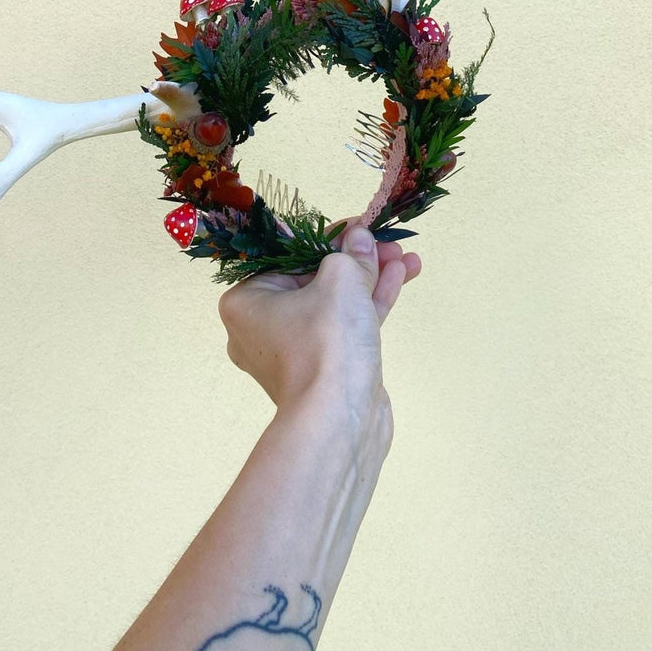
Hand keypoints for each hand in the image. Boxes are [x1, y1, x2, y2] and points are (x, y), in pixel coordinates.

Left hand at [217, 222, 420, 448]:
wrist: (339, 424)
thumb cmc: (325, 343)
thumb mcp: (341, 280)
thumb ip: (352, 254)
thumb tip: (360, 238)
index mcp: (245, 302)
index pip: (288, 256)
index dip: (328, 236)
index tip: (360, 226)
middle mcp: (261, 327)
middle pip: (314, 278)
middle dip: (356, 259)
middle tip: (388, 243)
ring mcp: (293, 352)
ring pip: (335, 303)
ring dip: (370, 279)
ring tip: (406, 258)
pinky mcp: (324, 369)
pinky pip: (345, 327)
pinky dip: (370, 304)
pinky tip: (401, 278)